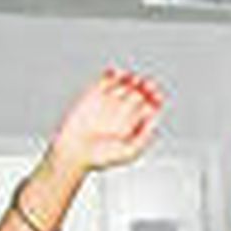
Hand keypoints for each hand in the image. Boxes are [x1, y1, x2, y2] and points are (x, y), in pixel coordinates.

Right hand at [49, 68, 163, 173]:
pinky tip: (115, 73)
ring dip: (130, 79)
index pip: (151, 106)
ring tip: (131, 79)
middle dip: (145, 87)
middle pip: (140, 92)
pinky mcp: (94, 96)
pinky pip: (105, 81)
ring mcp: (110, 102)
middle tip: (145, 85)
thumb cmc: (102, 157)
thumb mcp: (128, 152)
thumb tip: (154, 122)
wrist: (74, 151)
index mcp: (137, 124)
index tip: (155, 95)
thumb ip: (143, 138)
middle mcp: (125, 112)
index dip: (155, 98)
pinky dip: (111, 75)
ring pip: (124, 84)